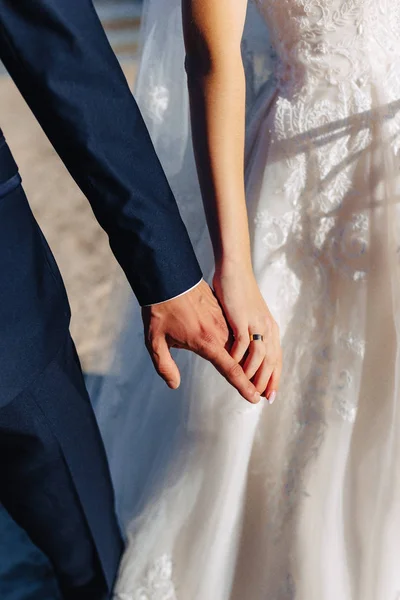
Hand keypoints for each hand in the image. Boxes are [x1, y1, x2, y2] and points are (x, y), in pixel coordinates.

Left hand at [142, 280, 260, 403]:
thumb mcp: (154, 341)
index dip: (243, 386)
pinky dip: (239, 344)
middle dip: (251, 377)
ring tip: (252, 376)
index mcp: (207, 342)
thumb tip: (174, 384)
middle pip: (241, 359)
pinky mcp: (220, 311)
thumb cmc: (159, 309)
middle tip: (260, 394)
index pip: (231, 369)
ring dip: (247, 360)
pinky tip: (237, 350)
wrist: (168, 277)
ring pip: (239, 345)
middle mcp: (220, 332)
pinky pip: (233, 331)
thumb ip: (164, 365)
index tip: (255, 398)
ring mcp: (222, 320)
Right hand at [213, 263, 281, 401]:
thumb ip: (248, 332)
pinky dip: (238, 357)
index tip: (269, 396)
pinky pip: (244, 344)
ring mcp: (257, 323)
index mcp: (270, 328)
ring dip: (253, 374)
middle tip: (258, 398)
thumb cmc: (238, 291)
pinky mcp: (243, 318)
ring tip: (244, 386)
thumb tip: (243, 349)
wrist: (235, 270)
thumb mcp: (247, 315)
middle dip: (265, 382)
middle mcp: (268, 327)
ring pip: (260, 356)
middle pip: (271, 361)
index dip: (274, 379)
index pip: (276, 359)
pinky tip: (231, 366)